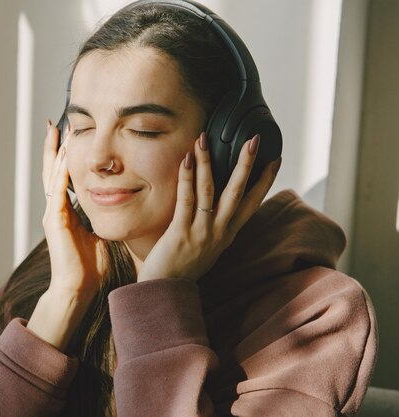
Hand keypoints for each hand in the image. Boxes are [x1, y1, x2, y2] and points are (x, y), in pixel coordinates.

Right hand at [41, 121, 108, 300]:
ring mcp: (53, 215)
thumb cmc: (91, 267)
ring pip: (52, 175)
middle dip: (56, 147)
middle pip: (53, 170)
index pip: (65, 177)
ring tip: (58, 131)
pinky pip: (58, 192)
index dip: (67, 156)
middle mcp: (57, 210)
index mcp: (68, 212)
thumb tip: (121, 206)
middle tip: (58, 123)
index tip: (72, 136)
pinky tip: (64, 156)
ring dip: (56, 153)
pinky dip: (60, 173)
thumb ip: (104, 218)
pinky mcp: (55, 222)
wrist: (78, 289)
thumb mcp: (100, 234)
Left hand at [137, 132, 281, 282]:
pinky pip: (186, 200)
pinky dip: (187, 178)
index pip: (252, 203)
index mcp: (228, 234)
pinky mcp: (182, 232)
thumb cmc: (183, 269)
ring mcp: (202, 231)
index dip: (265, 181)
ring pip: (210, 191)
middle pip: (237, 192)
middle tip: (255, 140)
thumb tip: (216, 209)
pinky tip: (186, 159)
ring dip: (208, 162)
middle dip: (247, 164)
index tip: (276, 159)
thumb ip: (214, 229)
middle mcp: (219, 231)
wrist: (166, 293)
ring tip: (205, 138)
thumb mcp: (208, 248)